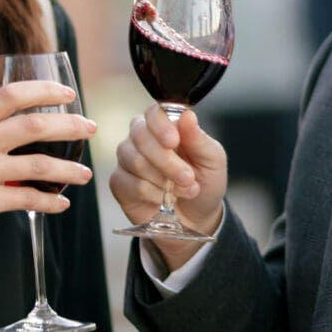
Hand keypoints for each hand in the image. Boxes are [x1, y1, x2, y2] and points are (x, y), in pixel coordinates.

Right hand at [0, 81, 96, 279]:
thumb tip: (29, 133)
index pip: (10, 95)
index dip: (43, 89)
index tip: (68, 93)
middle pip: (33, 124)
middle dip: (69, 124)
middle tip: (90, 129)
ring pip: (37, 163)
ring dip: (68, 169)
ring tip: (84, 174)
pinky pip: (26, 198)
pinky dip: (50, 201)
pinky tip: (61, 204)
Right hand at [110, 105, 226, 269]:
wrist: (197, 218)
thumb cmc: (205, 182)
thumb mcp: (212, 160)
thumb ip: (199, 138)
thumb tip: (187, 115)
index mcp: (165, 125)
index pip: (154, 113)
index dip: (161, 126)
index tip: (174, 141)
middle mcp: (141, 137)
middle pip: (141, 136)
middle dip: (166, 160)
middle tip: (188, 178)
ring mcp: (127, 159)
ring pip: (135, 160)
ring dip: (163, 180)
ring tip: (184, 190)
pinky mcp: (119, 182)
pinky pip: (129, 183)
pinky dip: (152, 194)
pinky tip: (164, 199)